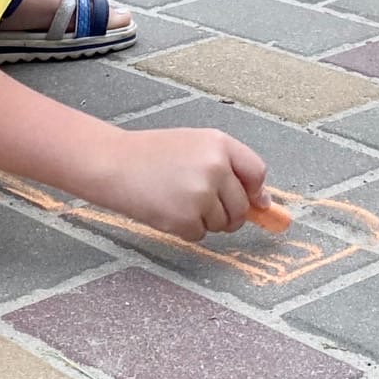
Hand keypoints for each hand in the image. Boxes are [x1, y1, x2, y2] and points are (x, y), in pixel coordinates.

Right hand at [99, 126, 266, 240]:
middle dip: (227, 212)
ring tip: (177, 198)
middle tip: (199, 201)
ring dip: (204, 220)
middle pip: (241, 206)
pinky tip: (167, 209)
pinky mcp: (186, 219)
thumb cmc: (152, 154)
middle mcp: (215, 167)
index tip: (251, 200)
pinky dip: (186, 229)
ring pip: (222, 224)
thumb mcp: (194, 145)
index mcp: (219, 143)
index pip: (257, 172)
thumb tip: (263, 203)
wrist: (114, 164)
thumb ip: (229, 166)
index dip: (254, 191)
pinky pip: (200, 235)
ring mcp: (202, 194)